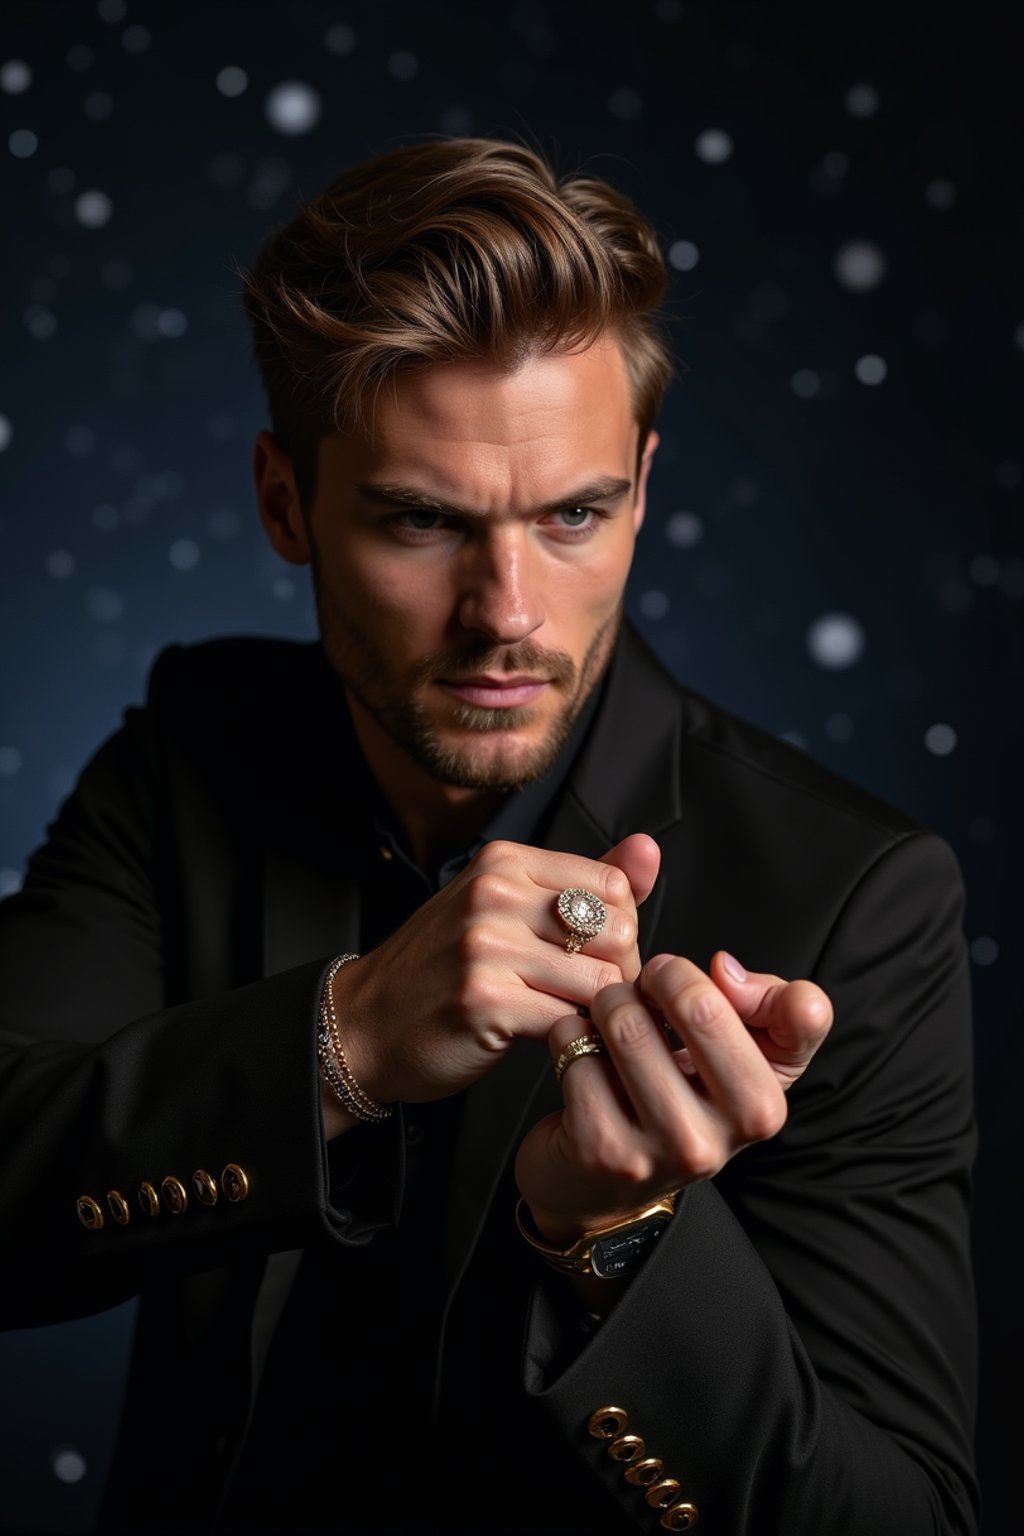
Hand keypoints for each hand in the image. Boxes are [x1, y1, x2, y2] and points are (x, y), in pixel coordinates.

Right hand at [326, 833, 661, 1111]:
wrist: (363, 1026)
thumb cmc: (442, 969)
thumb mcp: (507, 907)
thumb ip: (584, 882)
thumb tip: (648, 848)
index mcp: (505, 862)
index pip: (615, 885)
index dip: (622, 930)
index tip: (597, 959)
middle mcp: (494, 894)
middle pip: (619, 931)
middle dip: (619, 973)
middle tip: (590, 997)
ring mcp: (485, 947)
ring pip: (602, 982)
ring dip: (600, 1014)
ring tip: (572, 1021)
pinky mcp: (484, 1001)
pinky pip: (571, 1022)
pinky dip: (577, 1041)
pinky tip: (552, 1041)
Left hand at [515, 950, 832, 1244]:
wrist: (604, 1185)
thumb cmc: (677, 1103)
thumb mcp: (741, 1059)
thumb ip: (768, 1005)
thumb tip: (724, 969)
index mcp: (767, 1105)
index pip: (796, 1012)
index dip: (724, 977)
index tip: (684, 983)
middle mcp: (727, 1134)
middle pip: (698, 1005)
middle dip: (657, 977)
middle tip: (641, 986)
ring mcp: (664, 1147)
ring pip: (627, 1024)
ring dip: (607, 1003)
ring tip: (607, 1017)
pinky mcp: (603, 1149)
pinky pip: (577, 1049)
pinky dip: (569, 1034)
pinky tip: (579, 1053)